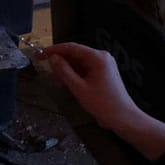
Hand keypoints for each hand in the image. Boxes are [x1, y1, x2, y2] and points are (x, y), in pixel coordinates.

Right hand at [45, 42, 164, 159]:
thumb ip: (64, 71)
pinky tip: (66, 81)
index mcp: (98, 57)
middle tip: (46, 68)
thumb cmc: (103, 104)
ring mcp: (104, 65)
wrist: (122, 117)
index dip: (55, 49)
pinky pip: (85, 69)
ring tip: (56, 78)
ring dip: (67, 69)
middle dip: (61, 61)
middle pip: (76, 54)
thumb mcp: (79, 88)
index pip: (72, 47)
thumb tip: (53, 59)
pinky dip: (75, 74)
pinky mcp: (103, 73)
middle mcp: (102, 57)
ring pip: (79, 62)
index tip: (41, 53)